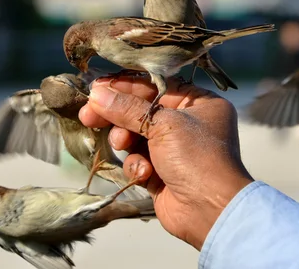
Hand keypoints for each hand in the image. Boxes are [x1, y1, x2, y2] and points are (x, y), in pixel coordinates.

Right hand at [79, 75, 252, 249]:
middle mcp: (187, 124)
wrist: (210, 211)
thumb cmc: (195, 157)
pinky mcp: (161, 173)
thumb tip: (96, 94)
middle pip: (141, 112)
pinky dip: (138, 165)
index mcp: (199, 103)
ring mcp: (174, 150)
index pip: (155, 86)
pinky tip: (145, 172)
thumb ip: (127, 108)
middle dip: (117, 116)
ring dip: (127, 142)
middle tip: (88, 115)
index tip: (96, 88)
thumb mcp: (162, 124)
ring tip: (123, 145)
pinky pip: (139, 161)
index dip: (125, 86)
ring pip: (135, 137)